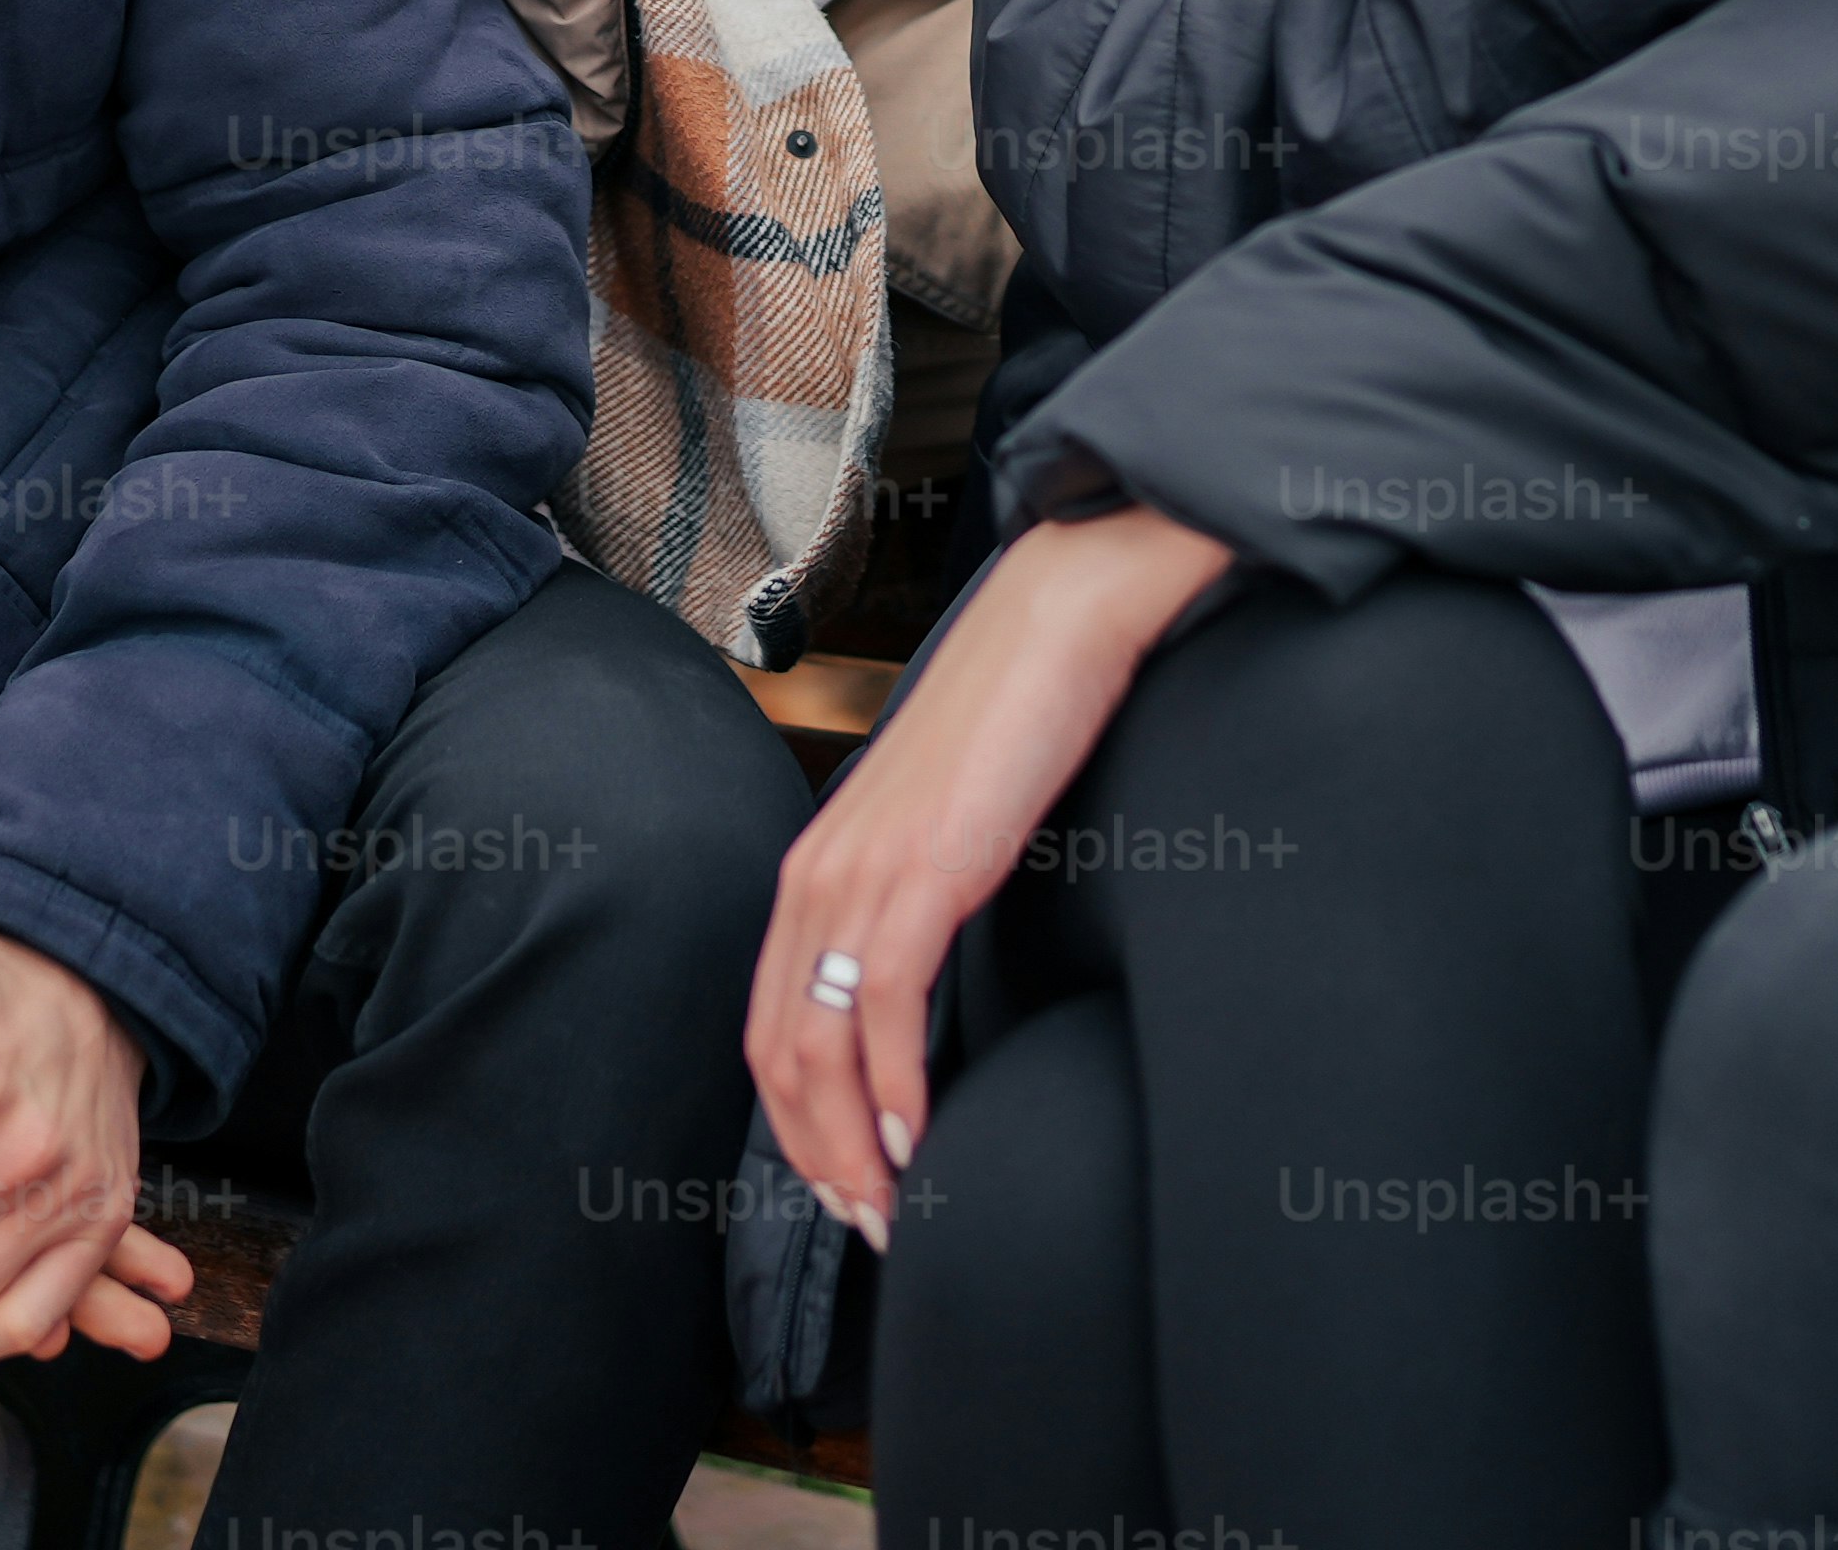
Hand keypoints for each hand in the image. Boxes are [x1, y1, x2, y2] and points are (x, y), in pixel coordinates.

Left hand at [747, 505, 1235, 1240]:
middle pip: (782, 1052)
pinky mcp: (924, 869)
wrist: (1063, 616)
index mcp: (818, 865)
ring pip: (820, 1046)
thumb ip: (915, 890)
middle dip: (817, 1154)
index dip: (797, 1119)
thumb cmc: (1014, 715)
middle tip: (868, 1220)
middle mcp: (821, 874)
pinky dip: (894, 1085)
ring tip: (892, 1204)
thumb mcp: (942, 819)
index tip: (846, 1180)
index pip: (774, 1024)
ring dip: (850, 1143)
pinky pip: (885, 1006)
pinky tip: (916, 1132)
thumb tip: (925, 970)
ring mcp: (866, 872)